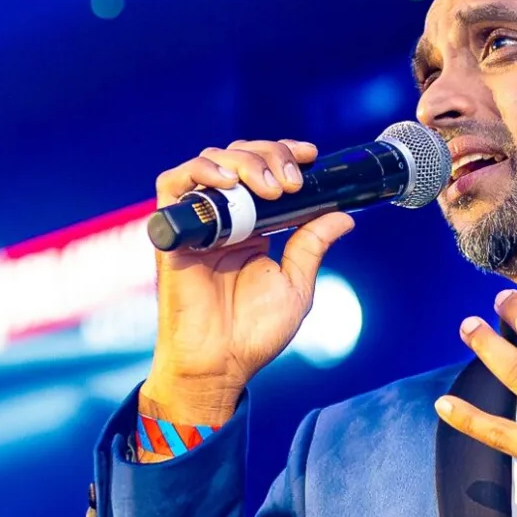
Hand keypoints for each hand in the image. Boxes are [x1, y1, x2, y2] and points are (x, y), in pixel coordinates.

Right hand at [143, 138, 355, 425]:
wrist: (221, 363)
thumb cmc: (253, 333)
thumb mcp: (296, 284)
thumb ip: (312, 245)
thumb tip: (344, 216)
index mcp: (253, 227)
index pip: (263, 171)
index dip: (283, 153)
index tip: (310, 155)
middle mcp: (224, 219)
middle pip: (239, 157)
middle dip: (270, 155)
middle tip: (292, 181)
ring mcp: (198, 222)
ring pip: (210, 162)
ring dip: (243, 162)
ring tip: (270, 186)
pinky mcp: (173, 231)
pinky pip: (172, 183)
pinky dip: (200, 172)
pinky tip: (230, 185)